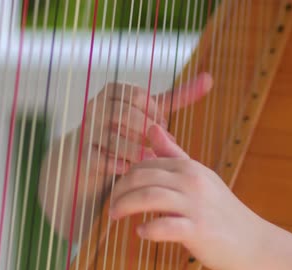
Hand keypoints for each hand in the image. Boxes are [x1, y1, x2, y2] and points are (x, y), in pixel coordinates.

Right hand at [82, 73, 212, 176]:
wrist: (95, 158)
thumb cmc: (130, 130)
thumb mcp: (154, 111)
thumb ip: (179, 96)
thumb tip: (208, 77)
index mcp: (115, 91)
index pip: (139, 96)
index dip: (156, 114)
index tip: (163, 128)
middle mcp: (97, 106)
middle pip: (125, 114)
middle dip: (145, 132)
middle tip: (158, 146)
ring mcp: (87, 131)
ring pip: (113, 138)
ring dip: (135, 151)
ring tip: (149, 160)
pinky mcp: (83, 155)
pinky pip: (99, 159)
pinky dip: (117, 165)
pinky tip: (129, 169)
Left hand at [109, 125, 265, 269]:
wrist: (251, 241)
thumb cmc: (220, 211)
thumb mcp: (199, 176)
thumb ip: (174, 154)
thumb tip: (152, 127)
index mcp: (190, 168)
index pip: (146, 164)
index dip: (125, 177)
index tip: (118, 191)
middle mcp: (192, 182)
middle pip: (142, 177)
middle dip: (119, 191)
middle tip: (111, 206)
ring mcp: (195, 206)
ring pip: (149, 197)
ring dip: (126, 207)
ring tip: (116, 217)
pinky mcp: (198, 230)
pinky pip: (164, 227)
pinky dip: (148, 230)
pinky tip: (141, 233)